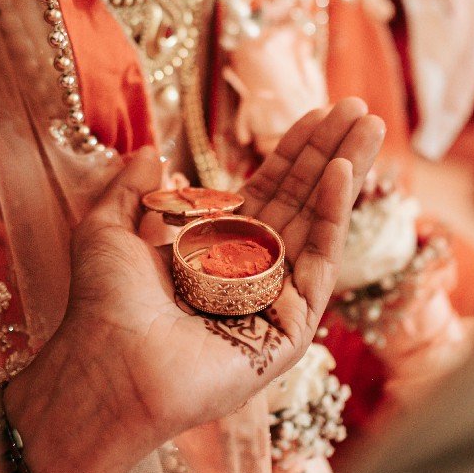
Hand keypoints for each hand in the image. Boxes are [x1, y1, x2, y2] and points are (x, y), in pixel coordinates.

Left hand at [4, 100, 383, 472]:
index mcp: (214, 249)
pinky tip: (342, 172)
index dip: (294, 152)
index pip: (267, 191)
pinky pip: (318, 265)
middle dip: (331, 153)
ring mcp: (274, 300)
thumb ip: (131, 188)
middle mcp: (250, 272)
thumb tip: (149, 152)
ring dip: (344, 173)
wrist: (109, 364)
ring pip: (318, 225)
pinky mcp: (290, 328)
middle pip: (301, 201)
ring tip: (370, 126)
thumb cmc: (104, 305)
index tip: (321, 112)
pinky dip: (333, 217)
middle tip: (361, 108)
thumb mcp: (108, 228)